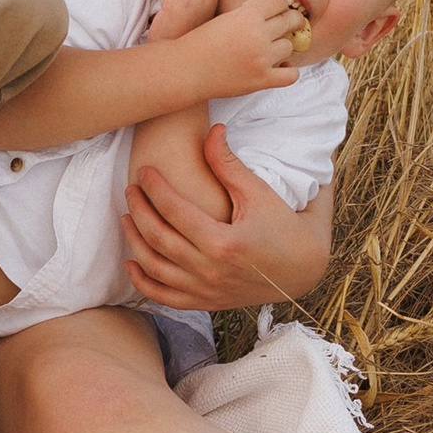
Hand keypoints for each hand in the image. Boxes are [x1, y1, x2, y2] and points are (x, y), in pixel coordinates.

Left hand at [124, 127, 331, 310]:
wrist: (305, 270)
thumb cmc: (284, 226)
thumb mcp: (259, 193)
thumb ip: (229, 164)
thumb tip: (212, 129)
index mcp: (224, 242)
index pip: (174, 211)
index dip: (154, 188)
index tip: (144, 171)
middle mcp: (211, 270)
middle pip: (158, 238)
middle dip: (138, 210)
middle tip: (130, 189)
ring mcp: (206, 291)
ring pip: (155, 268)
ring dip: (134, 241)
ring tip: (126, 217)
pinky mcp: (207, 303)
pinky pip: (165, 298)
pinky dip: (143, 282)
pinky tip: (131, 263)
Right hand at [189, 0, 308, 98]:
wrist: (185, 69)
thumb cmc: (200, 43)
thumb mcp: (224, 18)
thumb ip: (248, 14)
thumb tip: (272, 11)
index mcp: (246, 15)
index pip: (280, 1)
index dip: (279, 6)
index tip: (276, 12)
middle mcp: (257, 35)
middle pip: (291, 21)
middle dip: (289, 22)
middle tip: (283, 27)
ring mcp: (261, 58)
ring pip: (290, 46)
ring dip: (282, 48)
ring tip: (271, 50)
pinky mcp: (262, 79)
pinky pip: (292, 75)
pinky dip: (289, 71)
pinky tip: (278, 67)